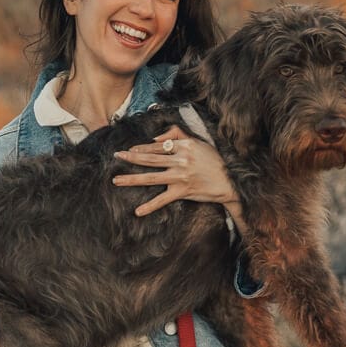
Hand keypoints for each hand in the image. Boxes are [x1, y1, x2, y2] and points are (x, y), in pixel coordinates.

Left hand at [113, 124, 244, 227]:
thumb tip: (156, 138)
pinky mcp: (183, 192)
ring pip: (151, 177)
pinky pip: (163, 199)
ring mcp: (180, 177)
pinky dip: (150, 206)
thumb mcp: (198, 141)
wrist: (229, 182)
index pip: (158, 146)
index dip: (142, 147)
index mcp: (184, 146)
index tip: (130, 149)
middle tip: (116, 156)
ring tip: (116, 180)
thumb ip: (177, 135)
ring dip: (132, 179)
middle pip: (150, 159)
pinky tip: (138, 211)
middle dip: (131, 157)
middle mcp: (180, 160)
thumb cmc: (213, 160)